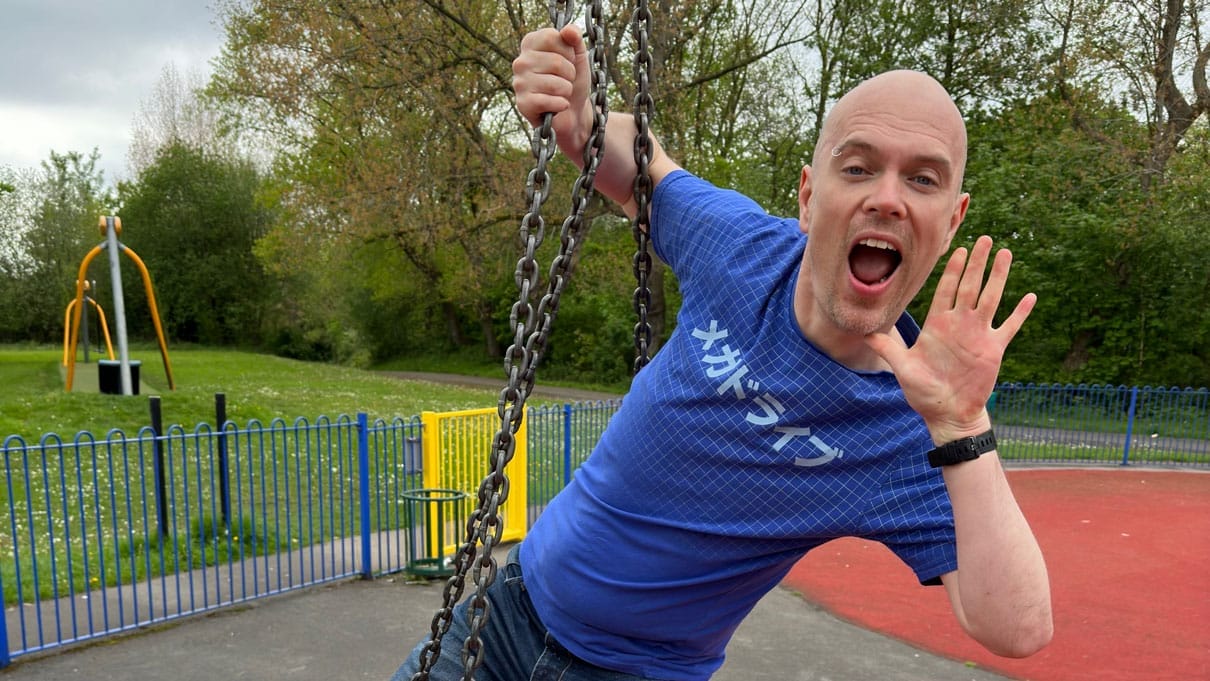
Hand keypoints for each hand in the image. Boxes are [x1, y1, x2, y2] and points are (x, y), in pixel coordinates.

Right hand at [512, 26, 591, 150]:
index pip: (552, 37)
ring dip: (567, 91)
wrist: (574, 111)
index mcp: (530, 44)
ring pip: (555, 83)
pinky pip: (549, 101)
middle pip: (556, 62)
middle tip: (566, 80)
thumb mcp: (578, 55)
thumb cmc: (573, 80)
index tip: (568, 61)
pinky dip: (562, 105)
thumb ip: (574, 37)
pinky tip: (559, 105)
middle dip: (570, 74)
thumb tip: (568, 30)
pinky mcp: (523, 104)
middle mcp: (520, 61)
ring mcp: (519, 83)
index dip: (568, 51)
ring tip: (562, 93)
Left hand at [866, 235, 1035, 443]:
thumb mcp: (903, 368)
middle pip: (970, 286)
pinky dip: (1019, 313)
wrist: (947, 414)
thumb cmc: (923, 392)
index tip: (959, 250)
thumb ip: (887, 348)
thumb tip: (864, 332)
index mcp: (937, 325)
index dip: (952, 270)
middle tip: (986, 239)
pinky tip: (1030, 297)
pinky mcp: (993, 349)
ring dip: (998, 277)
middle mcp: (959, 324)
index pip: (945, 290)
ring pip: (991, 298)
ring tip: (1006, 254)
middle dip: (977, 263)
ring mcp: (978, 334)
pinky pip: (1009, 326)